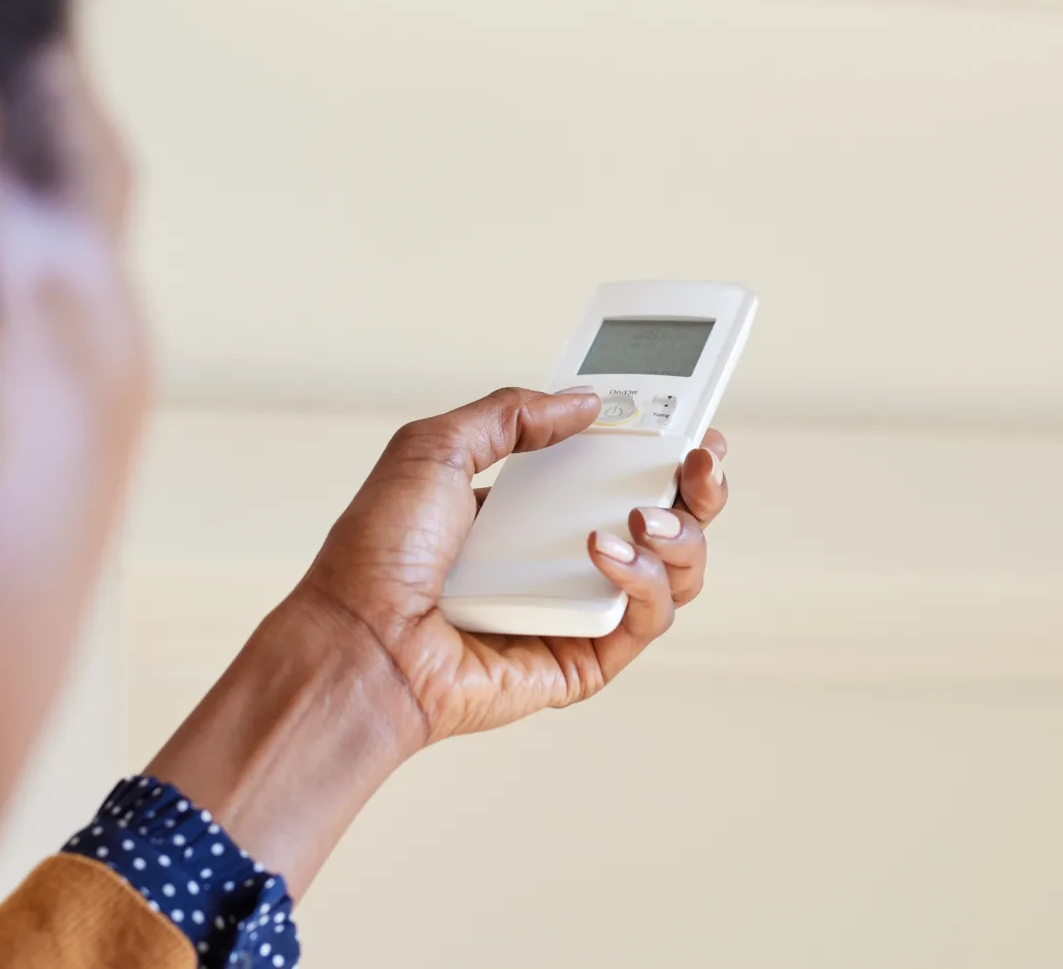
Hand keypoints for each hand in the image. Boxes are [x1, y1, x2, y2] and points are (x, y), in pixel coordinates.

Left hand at [287, 386, 729, 743]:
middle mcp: (560, 559)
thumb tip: (585, 400)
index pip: (616, 472)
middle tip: (702, 459)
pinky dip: (644, 580)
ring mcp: (575, 611)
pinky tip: (608, 553)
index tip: (694, 421)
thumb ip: (511, 412)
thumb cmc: (378, 555)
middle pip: (667, 520)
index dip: (664, 448)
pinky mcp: (583, 661)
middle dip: (701, 487)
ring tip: (648, 514)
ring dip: (682, 533)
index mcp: (528, 509)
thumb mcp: (435, 448)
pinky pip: (646, 619)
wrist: (360, 639)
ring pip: (674, 571)